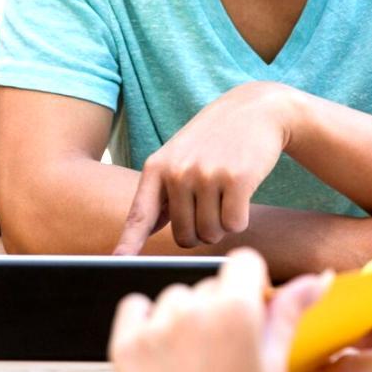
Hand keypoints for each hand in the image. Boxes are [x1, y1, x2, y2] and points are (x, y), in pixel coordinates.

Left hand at [109, 248, 330, 371]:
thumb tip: (315, 280)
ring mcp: (156, 326)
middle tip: (225, 358)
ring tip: (195, 366)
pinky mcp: (126, 343)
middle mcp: (193, 310)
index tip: (251, 313)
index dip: (252, 287)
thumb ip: (288, 316)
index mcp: (237, 312)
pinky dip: (147, 324)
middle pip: (211, 285)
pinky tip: (165, 359)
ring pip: (176, 299)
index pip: (245, 262)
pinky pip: (137, 307)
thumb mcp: (272, 371)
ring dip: (184, 321)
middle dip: (220, 311)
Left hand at [114, 81, 296, 252]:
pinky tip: (242, 192)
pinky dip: (241, 218)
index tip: (117, 262)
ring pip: (211, 234)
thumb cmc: (213, 140)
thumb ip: (162, 193)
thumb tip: (141, 234)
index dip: (128, 243)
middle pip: (184, 236)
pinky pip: (235, 225)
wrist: (254, 109)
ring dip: (222, 224)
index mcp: (156, 168)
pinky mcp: (236, 179)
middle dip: (200, 231)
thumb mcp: (178, 157)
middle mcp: (177, 172)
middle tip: (211, 203)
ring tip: (225, 192)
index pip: (139, 215)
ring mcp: (206, 174)